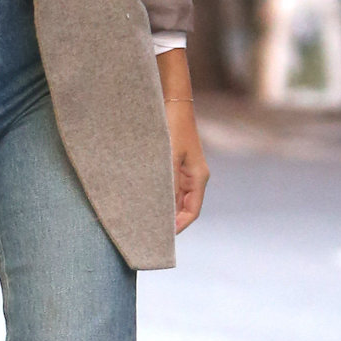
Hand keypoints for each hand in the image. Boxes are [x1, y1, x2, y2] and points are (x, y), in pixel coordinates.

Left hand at [156, 48, 207, 233]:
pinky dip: (158, 197)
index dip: (178, 227)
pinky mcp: (174, 166)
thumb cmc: (172, 127)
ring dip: (162, 210)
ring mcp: (184, 172)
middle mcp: (193, 178)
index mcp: (198, 178)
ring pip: (174, 200)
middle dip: (169, 222)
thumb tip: (162, 206)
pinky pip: (168, 188)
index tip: (162, 237)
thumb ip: (167, 180)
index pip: (191, 212)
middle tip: (148, 234)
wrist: (171, 103)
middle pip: (183, 209)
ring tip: (144, 221)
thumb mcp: (168, 155)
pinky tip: (143, 202)